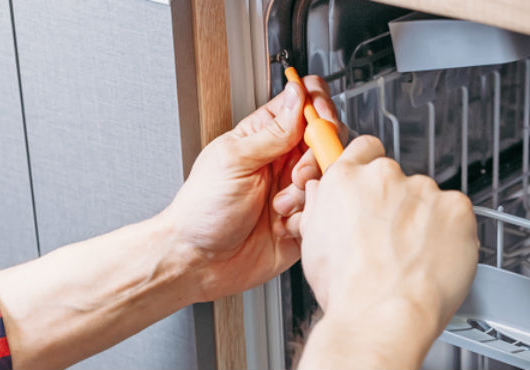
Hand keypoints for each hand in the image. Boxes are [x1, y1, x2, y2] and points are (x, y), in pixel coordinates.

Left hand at [157, 78, 325, 301]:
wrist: (200, 262)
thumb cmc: (202, 210)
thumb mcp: (234, 160)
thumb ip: (273, 131)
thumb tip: (298, 94)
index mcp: (264, 136)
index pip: (303, 103)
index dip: (318, 106)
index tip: (319, 121)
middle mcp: (284, 160)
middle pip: (326, 139)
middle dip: (317, 156)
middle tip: (295, 174)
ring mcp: (295, 190)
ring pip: (329, 176)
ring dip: (308, 191)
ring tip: (280, 206)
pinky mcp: (303, 220)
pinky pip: (325, 210)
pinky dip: (308, 217)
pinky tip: (283, 226)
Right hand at [296, 136, 478, 368]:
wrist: (383, 315)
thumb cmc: (349, 290)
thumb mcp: (313, 243)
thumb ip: (321, 206)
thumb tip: (324, 193)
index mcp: (347, 180)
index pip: (365, 149)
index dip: (370, 168)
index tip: (375, 186)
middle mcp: (385, 176)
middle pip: (398, 179)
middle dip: (398, 204)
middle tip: (392, 240)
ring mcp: (424, 190)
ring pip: (428, 199)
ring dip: (425, 220)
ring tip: (413, 257)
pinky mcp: (456, 207)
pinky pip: (456, 214)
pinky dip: (451, 232)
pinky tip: (435, 257)